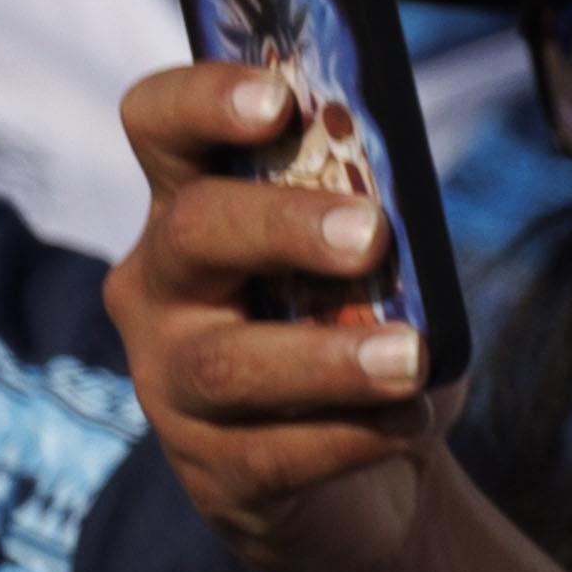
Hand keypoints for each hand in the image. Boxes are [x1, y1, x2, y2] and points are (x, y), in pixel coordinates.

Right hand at [100, 64, 460, 571]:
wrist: (375, 472)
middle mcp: (161, 288)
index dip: (203, 101)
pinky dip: (354, 436)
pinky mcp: (212, 470)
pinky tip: (410, 422)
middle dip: (284, 227)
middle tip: (370, 235)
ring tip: (411, 358)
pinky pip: (273, 453)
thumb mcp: (379, 263)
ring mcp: (172, 383)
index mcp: (196, 207)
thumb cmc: (365, 330)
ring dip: (328, 358)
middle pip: (193, 232)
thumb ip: (376, 218)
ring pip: (228, 362)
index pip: (160, 128)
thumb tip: (403, 197)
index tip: (276, 99)